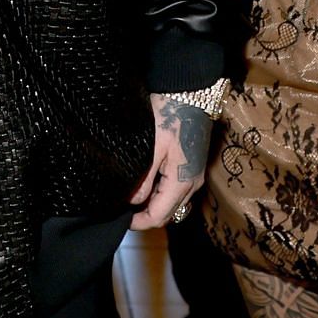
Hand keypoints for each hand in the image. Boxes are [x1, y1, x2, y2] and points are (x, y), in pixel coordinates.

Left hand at [129, 93, 211, 229]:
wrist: (190, 95)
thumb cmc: (169, 117)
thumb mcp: (151, 148)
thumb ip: (142, 179)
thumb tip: (131, 202)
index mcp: (181, 183)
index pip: (159, 216)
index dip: (139, 222)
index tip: (122, 219)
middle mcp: (192, 184)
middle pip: (168, 214)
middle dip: (147, 217)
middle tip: (125, 210)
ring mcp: (195, 176)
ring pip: (174, 204)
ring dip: (155, 206)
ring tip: (134, 197)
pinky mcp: (194, 167)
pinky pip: (177, 191)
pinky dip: (162, 195)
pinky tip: (148, 184)